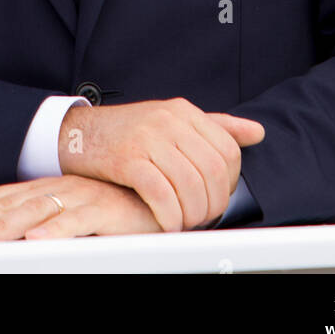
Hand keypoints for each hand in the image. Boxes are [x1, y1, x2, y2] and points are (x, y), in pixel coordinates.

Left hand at [0, 174, 161, 243]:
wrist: (158, 196)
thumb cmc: (112, 212)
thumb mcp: (66, 217)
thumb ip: (39, 223)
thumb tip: (7, 241)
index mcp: (44, 189)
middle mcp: (57, 188)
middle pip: (7, 205)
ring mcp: (79, 196)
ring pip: (34, 212)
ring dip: (3, 229)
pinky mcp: (104, 208)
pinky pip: (76, 220)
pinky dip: (54, 231)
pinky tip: (35, 241)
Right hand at [58, 98, 264, 230]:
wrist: (77, 133)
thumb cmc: (128, 132)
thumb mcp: (172, 120)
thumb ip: (215, 126)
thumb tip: (257, 132)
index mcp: (183, 111)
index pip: (227, 150)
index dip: (228, 182)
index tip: (215, 198)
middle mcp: (169, 121)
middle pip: (211, 171)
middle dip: (212, 203)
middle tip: (201, 218)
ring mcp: (148, 138)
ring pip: (189, 185)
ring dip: (191, 214)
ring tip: (184, 222)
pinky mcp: (127, 159)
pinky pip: (161, 194)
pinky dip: (169, 216)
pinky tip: (167, 222)